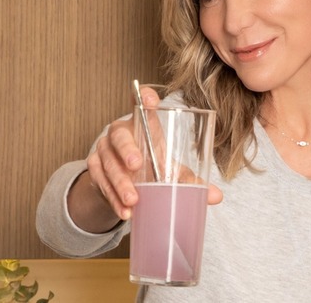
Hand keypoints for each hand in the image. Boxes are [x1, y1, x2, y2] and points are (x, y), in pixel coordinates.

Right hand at [83, 87, 222, 223]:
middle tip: (137, 165)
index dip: (143, 98)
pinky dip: (113, 199)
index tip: (150, 99)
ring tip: (133, 200)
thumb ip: (189, 179)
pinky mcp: (95, 170)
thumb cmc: (150, 166)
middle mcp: (120, 134)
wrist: (121, 182)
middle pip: (120, 136)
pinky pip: (101, 184)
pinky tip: (125, 212)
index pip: (140, 104)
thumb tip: (215, 196)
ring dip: (120, 183)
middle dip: (127, 150)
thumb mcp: (169, 169)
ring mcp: (104, 151)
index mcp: (142, 126)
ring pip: (108, 164)